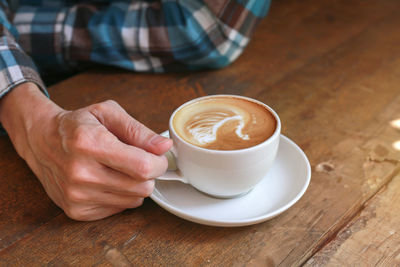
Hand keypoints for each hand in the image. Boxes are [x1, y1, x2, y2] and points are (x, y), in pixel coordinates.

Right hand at [0, 83, 171, 220]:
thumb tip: (164, 147)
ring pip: (134, 200)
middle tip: (140, 161)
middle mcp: (80, 173)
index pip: (143, 167)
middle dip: (149, 174)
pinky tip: (108, 180)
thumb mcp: (107, 113)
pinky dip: (121, 196)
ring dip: (135, 185)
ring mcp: (76, 195)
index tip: (158, 157)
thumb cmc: (78, 125)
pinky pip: (119, 209)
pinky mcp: (76, 211)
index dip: (159, 163)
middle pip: (142, 187)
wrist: (41, 141)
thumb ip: (138, 130)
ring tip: (120, 169)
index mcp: (89, 143)